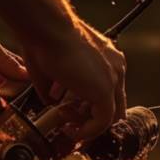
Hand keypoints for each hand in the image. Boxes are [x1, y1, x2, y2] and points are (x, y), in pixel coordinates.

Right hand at [0, 0, 126, 140]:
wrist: (46, 28)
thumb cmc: (43, 39)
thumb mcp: (52, 66)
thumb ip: (55, 87)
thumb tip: (50, 102)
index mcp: (106, 59)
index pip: (110, 91)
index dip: (91, 106)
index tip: (72, 113)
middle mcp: (115, 68)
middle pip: (114, 106)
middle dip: (92, 118)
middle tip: (71, 123)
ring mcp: (113, 79)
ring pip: (109, 115)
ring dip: (87, 125)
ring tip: (66, 124)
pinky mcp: (105, 91)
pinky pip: (102, 122)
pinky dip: (88, 131)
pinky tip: (71, 130)